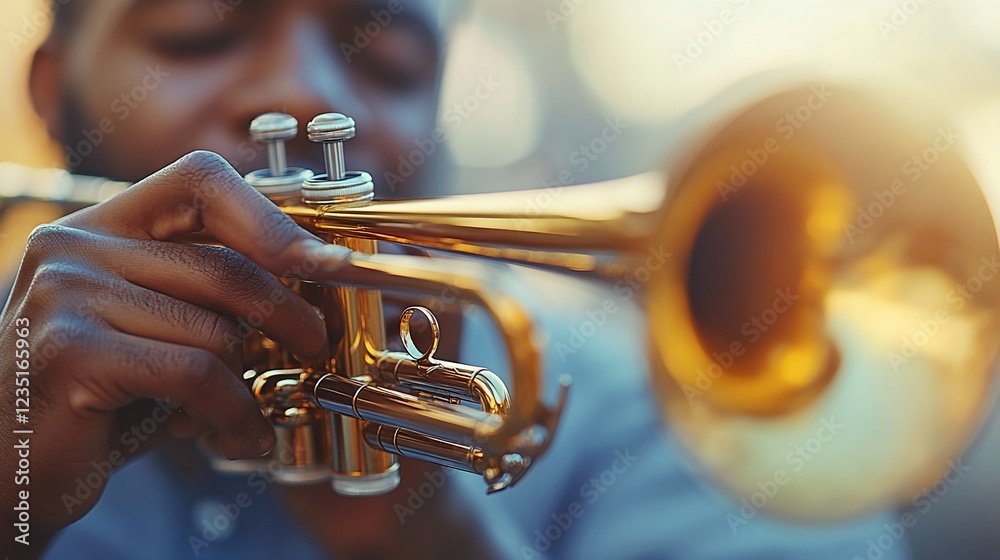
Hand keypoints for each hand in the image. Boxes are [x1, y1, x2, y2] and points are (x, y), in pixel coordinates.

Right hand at [0, 151, 336, 551]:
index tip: (326, 260)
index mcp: (103, 224)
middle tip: (316, 344)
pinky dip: (231, 410)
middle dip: (286, 314)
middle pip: (223, 267)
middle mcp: (77, 244)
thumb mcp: (157, 325)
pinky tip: (238, 435)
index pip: (202, 180)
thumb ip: (209, 292)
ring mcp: (67, 293)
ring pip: (214, 329)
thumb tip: (314, 271)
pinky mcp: (71, 349)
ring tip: (245, 415)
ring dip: (245, 383)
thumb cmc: (101, 394)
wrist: (12, 464)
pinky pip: (195, 371)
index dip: (272, 219)